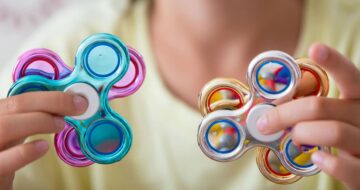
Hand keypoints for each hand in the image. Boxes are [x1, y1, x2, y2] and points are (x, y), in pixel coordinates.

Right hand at [0, 92, 86, 189]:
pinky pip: (3, 160)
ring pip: (5, 127)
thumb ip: (36, 117)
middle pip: (15, 105)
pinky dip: (24, 152)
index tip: (77, 99)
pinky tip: (43, 147)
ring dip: (38, 122)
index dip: (50, 96)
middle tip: (78, 108)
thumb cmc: (5, 153)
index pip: (21, 98)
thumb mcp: (18, 131)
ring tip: (60, 125)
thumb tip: (70, 104)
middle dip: (51, 102)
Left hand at [256, 43, 359, 189]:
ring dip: (301, 134)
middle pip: (321, 106)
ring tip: (292, 138)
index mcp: (359, 100)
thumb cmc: (342, 135)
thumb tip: (272, 104)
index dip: (334, 62)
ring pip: (333, 132)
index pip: (351, 76)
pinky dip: (327, 162)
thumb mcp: (334, 116)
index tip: (314, 48)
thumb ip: (313, 108)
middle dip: (285, 113)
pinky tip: (317, 158)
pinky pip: (346, 166)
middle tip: (265, 122)